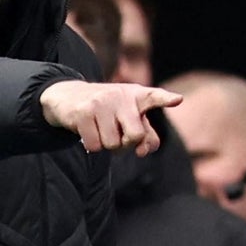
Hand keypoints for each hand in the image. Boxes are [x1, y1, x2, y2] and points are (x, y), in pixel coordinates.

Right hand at [40, 81, 182, 156]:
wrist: (68, 96)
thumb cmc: (107, 111)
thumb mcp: (128, 115)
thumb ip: (145, 133)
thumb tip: (143, 150)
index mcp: (136, 95)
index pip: (154, 96)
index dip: (166, 99)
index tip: (177, 100)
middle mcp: (120, 96)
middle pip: (135, 136)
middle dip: (126, 144)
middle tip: (118, 136)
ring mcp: (101, 102)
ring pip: (112, 145)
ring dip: (106, 144)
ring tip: (100, 130)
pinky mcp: (83, 112)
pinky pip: (94, 145)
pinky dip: (91, 145)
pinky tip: (87, 131)